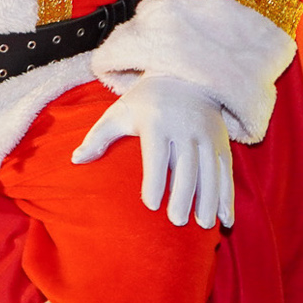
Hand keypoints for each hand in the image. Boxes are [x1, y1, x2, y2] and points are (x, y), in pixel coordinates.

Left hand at [71, 75, 234, 228]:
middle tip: (177, 221)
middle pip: (186, 166)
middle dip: (184, 195)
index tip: (151, 205)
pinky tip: (225, 218)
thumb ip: (98, 137)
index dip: (155, 180)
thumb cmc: (144, 101)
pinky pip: (226, 172)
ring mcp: (206, 136)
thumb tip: (75, 160)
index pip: (155, 155)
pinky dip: (227, 195)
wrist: (184, 77)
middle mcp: (184, 128)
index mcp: (156, 122)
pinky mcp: (221, 143)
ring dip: (209, 199)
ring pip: (210, 172)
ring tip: (203, 225)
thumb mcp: (118, 112)